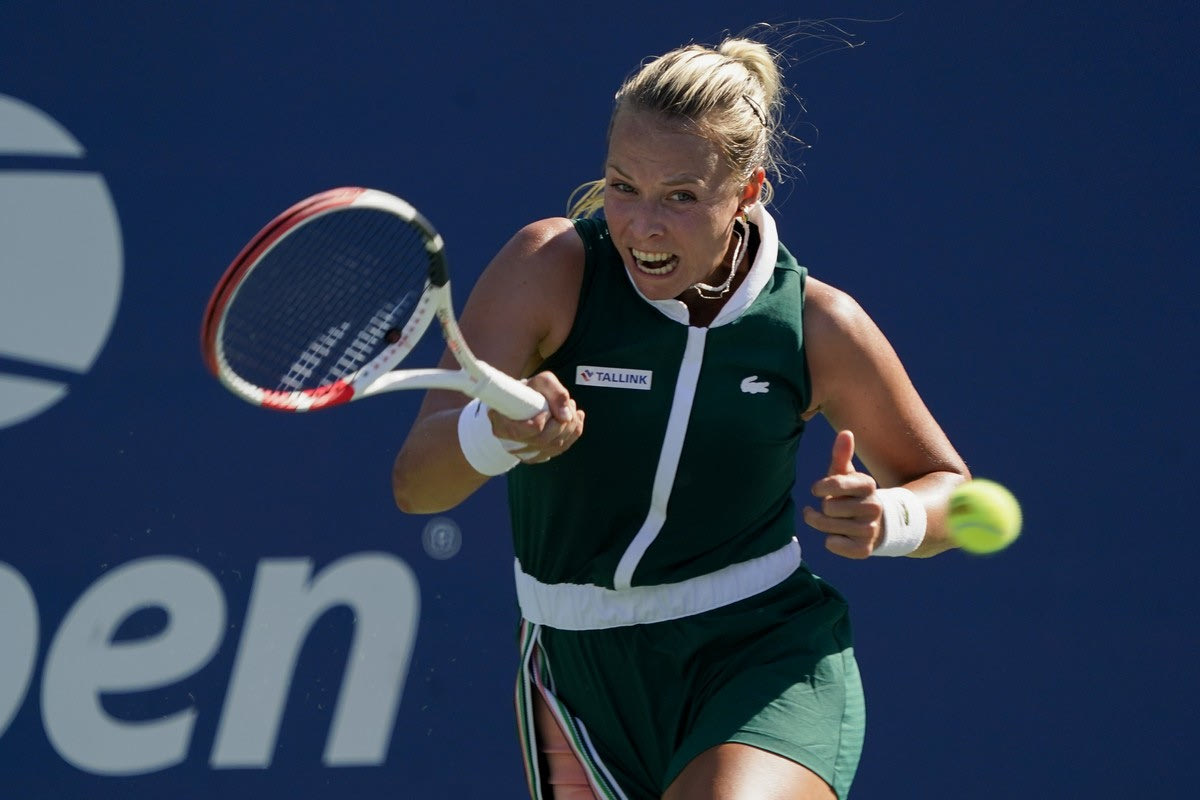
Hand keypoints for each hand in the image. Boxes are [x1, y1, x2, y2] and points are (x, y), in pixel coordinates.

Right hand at [488, 371, 584, 463]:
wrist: (521, 401)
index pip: (531, 429)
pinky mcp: (536, 456)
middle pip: (545, 439)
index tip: (549, 407)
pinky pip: (559, 450)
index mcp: (503, 424)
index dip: (545, 418)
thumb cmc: (528, 390)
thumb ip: (555, 393)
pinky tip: (576, 420)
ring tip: (572, 409)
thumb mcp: (541, 382)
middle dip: (563, 421)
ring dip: (571, 427)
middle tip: (569, 403)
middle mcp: (510, 444)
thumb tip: (566, 416)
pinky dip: (573, 435)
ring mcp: (523, 453)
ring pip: (555, 446)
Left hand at [802, 430, 883, 558]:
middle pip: (829, 508)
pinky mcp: (865, 549)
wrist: (877, 524)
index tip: (816, 489)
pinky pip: (833, 544)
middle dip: (821, 508)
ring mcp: (871, 529)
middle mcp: (874, 506)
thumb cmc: (852, 495)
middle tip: (829, 507)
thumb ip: (842, 455)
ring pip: (828, 528)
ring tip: (829, 520)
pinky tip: (838, 536)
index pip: (837, 483)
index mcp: (868, 485)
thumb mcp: (847, 475)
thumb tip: (846, 432)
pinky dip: (830, 541)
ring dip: (822, 524)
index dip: (821, 487)